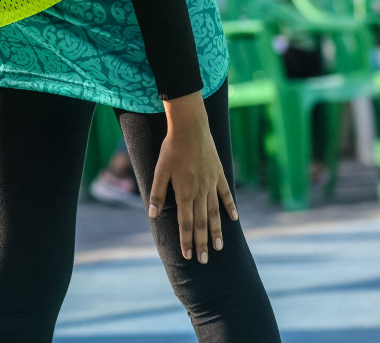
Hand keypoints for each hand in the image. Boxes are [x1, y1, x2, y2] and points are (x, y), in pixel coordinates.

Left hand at [151, 92, 237, 264]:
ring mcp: (212, 184)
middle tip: (204, 260)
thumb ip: (158, 193)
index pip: (186, 223)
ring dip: (216, 231)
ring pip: (215, 213)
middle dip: (201, 243)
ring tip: (218, 247)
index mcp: (184, 192)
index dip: (186, 240)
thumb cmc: (171, 148)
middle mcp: (200, 191)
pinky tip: (234, 219)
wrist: (190, 128)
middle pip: (201, 222)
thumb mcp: (160, 170)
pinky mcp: (220, 175)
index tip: (187, 255)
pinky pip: (226, 195)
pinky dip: (230, 207)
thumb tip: (153, 214)